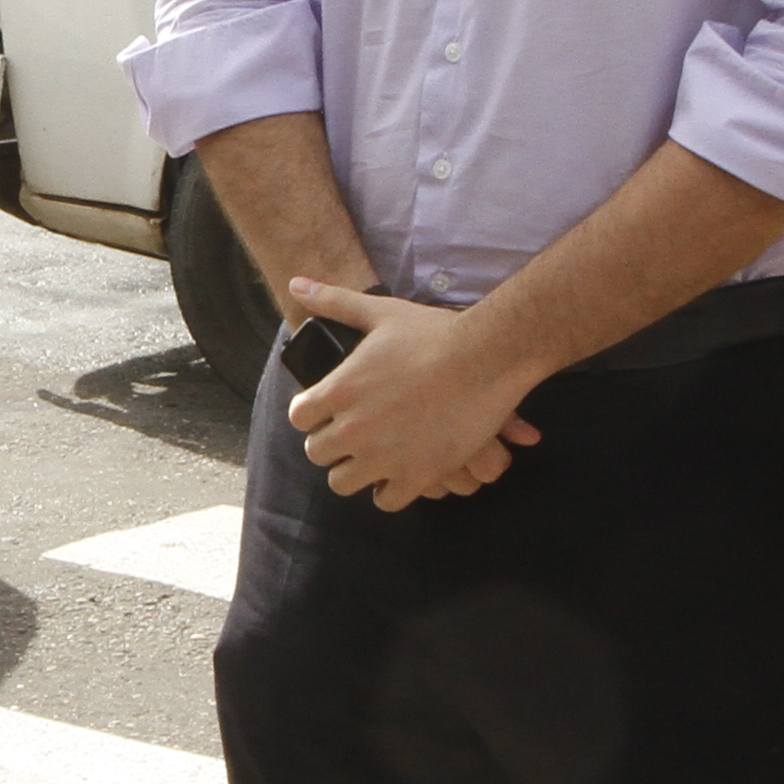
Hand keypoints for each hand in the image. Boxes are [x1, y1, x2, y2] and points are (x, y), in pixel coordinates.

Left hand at [280, 279, 546, 507]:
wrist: (488, 358)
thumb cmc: (435, 333)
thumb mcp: (380, 312)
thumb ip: (334, 301)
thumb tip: (295, 281)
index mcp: (340, 390)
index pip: (299, 418)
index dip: (313, 414)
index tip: (329, 411)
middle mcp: (354, 428)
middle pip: (317, 454)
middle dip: (332, 445)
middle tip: (353, 435)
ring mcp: (383, 457)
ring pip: (343, 483)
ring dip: (356, 471)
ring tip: (374, 457)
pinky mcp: (416, 477)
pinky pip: (386, 501)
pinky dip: (391, 490)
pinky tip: (401, 473)